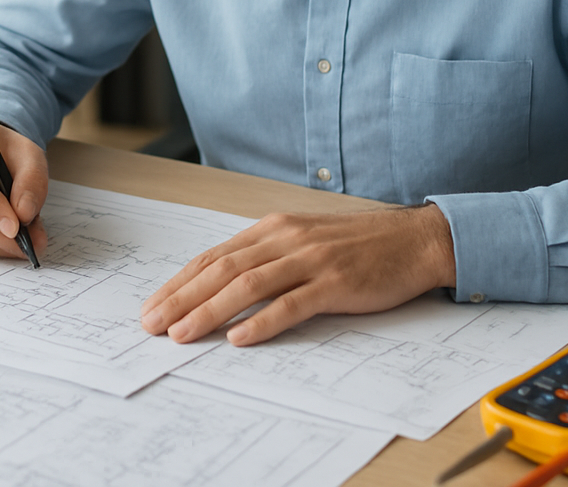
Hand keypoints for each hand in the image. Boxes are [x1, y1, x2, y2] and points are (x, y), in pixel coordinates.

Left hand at [140, 204, 455, 345]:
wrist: (414, 239)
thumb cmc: (358, 245)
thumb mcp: (304, 241)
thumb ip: (267, 258)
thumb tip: (222, 287)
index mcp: (274, 229)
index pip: (215, 257)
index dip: (180, 282)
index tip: (154, 305)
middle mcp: (286, 239)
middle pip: (222, 270)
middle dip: (182, 298)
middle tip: (152, 323)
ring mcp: (311, 260)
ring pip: (249, 285)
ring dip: (210, 311)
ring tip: (183, 333)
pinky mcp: (336, 282)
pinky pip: (293, 303)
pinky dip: (263, 322)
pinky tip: (239, 338)